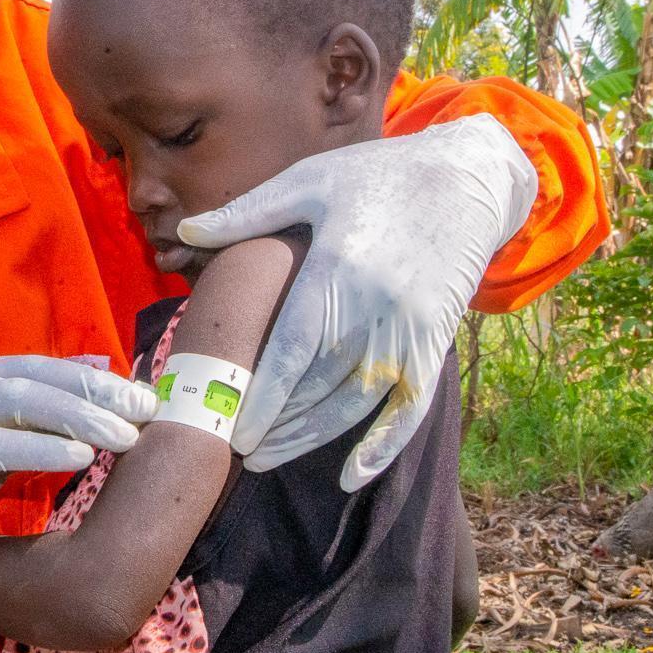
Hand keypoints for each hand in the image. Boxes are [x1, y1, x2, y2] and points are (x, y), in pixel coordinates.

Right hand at [0, 354, 156, 621]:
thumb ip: (25, 420)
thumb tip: (87, 387)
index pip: (38, 366)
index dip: (92, 379)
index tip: (141, 395)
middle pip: (37, 376)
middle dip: (97, 393)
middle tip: (147, 411)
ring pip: (21, 399)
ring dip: (80, 417)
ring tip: (126, 436)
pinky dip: (41, 448)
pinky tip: (79, 457)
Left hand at [178, 114, 537, 490]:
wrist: (468, 177)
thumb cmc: (377, 176)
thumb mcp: (310, 181)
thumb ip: (248, 213)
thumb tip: (184, 231)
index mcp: (338, 268)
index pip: (294, 351)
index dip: (265, 398)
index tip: (234, 431)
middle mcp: (377, 306)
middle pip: (320, 385)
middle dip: (277, 424)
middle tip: (235, 450)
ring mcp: (411, 328)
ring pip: (357, 402)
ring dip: (313, 437)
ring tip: (268, 457)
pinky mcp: (436, 341)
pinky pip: (410, 407)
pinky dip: (382, 446)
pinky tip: (349, 475)